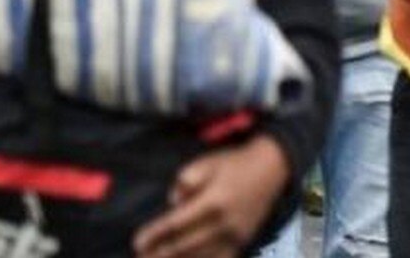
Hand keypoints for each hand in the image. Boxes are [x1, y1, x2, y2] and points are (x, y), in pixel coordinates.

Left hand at [133, 134, 290, 257]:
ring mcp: (235, 236)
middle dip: (160, 253)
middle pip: (185, 245)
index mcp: (213, 201)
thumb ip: (186, 180)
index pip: (177, 223)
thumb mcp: (208, 162)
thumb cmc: (235, 163)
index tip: (137, 241)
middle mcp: (224, 223)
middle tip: (141, 257)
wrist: (272, 169)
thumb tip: (173, 202)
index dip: (155, 234)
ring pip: (200, 256)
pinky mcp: (243, 242)